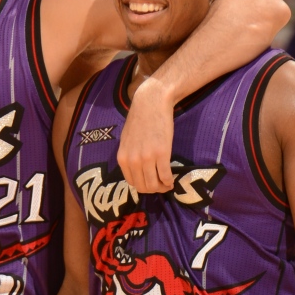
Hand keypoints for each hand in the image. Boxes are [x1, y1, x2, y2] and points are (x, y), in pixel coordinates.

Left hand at [117, 77, 175, 192]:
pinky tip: (172, 180)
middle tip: (161, 186)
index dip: (143, 187)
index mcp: (123, 158)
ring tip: (167, 184)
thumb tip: (137, 171)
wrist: (151, 103)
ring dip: (162, 187)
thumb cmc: (140, 119)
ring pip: (154, 184)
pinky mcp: (162, 153)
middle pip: (143, 187)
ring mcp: (147, 158)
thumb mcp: (127, 140)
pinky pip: (165, 175)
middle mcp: (133, 161)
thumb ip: (130, 156)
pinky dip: (169, 181)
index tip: (151, 184)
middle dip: (153, 190)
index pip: (132, 183)